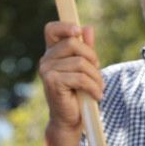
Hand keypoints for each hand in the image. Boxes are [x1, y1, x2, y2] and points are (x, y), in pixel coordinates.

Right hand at [39, 21, 102, 135]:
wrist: (69, 120)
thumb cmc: (78, 94)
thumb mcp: (86, 69)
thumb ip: (86, 49)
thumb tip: (88, 28)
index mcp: (52, 54)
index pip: (51, 29)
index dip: (64, 26)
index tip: (78, 32)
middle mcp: (46, 60)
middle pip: (74, 43)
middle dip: (92, 58)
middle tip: (96, 74)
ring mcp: (46, 70)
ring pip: (80, 62)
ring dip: (96, 77)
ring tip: (98, 88)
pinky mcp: (52, 81)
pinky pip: (80, 77)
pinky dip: (94, 87)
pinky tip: (96, 96)